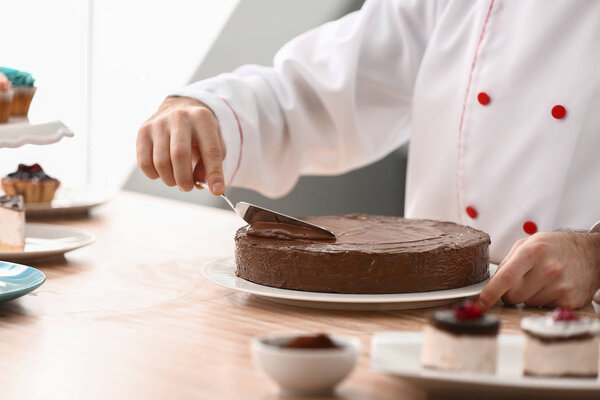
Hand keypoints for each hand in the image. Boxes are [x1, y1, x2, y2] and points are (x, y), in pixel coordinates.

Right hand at [136, 96, 226, 194]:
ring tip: (177, 179)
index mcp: (202, 118)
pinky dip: (154, 175)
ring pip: (161, 162)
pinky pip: (144, 163)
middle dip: (185, 179)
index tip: (217, 191)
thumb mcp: (215, 143)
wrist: (179, 108)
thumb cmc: (200, 132)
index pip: (210, 150)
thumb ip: (212, 164)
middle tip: (188, 187)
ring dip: (170, 180)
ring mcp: (158, 123)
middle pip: (179, 155)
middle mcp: (179, 117)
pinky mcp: (143, 131)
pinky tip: (162, 171)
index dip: (214, 173)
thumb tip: (200, 184)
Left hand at [477, 232, 599, 308]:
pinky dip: (543, 301)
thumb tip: (492, 284)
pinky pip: (543, 309)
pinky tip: (553, 287)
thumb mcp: (528, 244)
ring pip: (528, 304)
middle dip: (511, 293)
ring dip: (529, 296)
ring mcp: (561, 286)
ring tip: (541, 281)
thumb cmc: (555, 247)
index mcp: (533, 252)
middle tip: (522, 281)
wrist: (590, 253)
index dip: (490, 293)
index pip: (506, 277)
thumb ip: (507, 262)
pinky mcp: (570, 301)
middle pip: (514, 296)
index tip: (480, 304)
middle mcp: (548, 269)